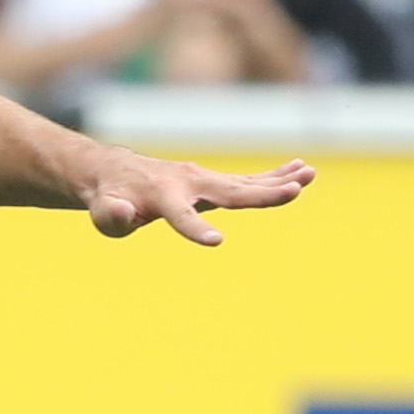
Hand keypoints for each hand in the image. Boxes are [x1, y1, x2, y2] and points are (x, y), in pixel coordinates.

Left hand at [82, 151, 314, 245]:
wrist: (116, 172)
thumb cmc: (110, 199)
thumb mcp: (103, 212)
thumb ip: (112, 215)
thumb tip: (124, 214)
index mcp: (163, 195)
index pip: (182, 216)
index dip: (196, 229)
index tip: (216, 242)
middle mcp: (189, 182)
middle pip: (231, 191)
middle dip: (263, 192)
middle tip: (295, 189)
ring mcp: (203, 179)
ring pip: (245, 182)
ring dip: (278, 180)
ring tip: (309, 174)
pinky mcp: (212, 182)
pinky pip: (246, 181)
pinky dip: (272, 177)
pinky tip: (298, 171)